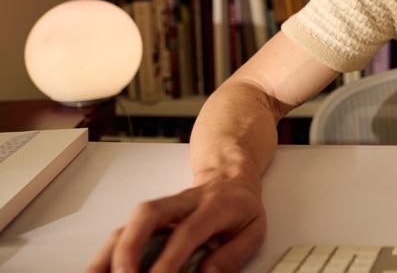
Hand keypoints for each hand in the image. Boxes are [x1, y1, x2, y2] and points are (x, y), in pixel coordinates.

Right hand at [86, 177, 265, 272]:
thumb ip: (234, 254)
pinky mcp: (150, 217)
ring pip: (130, 222)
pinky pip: (124, 231)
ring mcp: (164, 208)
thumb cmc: (241, 206)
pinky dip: (108, 253)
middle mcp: (183, 203)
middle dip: (130, 247)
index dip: (170, 258)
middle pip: (148, 215)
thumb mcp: (255, 229)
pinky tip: (98, 270)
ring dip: (109, 253)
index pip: (187, 231)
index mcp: (214, 206)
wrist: (230, 176)